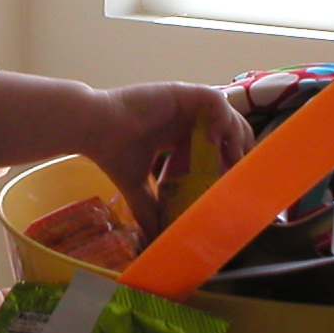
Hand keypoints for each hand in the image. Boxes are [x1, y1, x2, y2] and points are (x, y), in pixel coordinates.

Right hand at [85, 82, 253, 234]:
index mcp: (180, 133)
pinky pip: (214, 99)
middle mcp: (187, 116)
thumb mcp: (136, 187)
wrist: (93, 129)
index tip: (233, 181)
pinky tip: (213, 139)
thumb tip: (153, 240)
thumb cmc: (112, 153)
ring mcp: (186, 102)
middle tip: (240, 171)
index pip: (218, 142)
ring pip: (228, 112)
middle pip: (230, 126)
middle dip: (240, 147)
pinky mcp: (182, 92)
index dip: (231, 158)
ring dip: (235, 134)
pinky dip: (221, 118)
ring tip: (231, 158)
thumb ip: (148, 209)